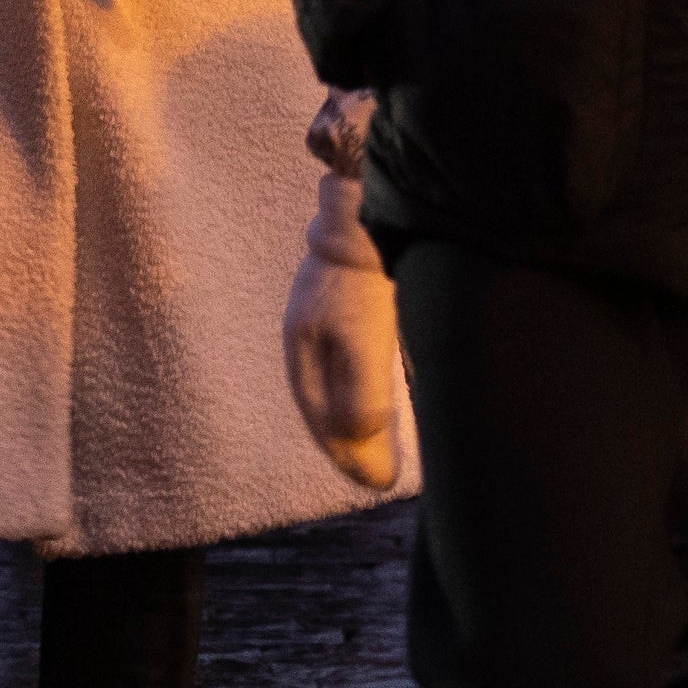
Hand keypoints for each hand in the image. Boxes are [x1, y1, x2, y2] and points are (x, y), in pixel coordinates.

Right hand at [281, 161, 403, 494]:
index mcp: (301, 346)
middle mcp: (307, 333)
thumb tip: (358, 442)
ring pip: (339, 382)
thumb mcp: (362, 341)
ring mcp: (325, 314)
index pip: (318, 416)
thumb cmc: (364, 275)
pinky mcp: (350, 300)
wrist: (369, 204)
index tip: (377, 484)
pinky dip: (367, 388)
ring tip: (382, 442)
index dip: (347, 454)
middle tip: (380, 476)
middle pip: (324, 402)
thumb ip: (359, 396)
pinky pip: (354, 361)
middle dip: (349, 442)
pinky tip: (386, 389)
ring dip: (358, 417)